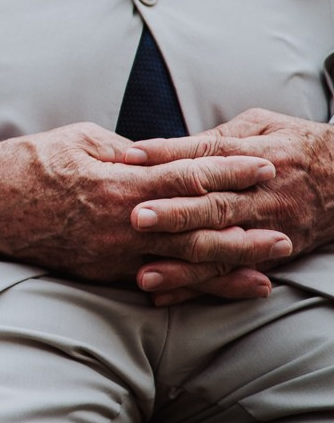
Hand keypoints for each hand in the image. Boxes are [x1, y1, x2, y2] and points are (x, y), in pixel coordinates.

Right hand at [0, 122, 288, 285]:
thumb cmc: (28, 163)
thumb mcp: (78, 140)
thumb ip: (124, 152)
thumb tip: (159, 158)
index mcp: (113, 180)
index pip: (183, 175)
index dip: (226, 171)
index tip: (261, 166)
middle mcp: (117, 221)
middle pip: (192, 225)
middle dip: (242, 225)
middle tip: (284, 226)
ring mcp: (110, 252)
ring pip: (180, 260)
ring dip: (228, 263)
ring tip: (268, 264)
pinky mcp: (100, 271)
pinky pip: (155, 279)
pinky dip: (192, 284)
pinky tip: (221, 287)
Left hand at [123, 110, 333, 303]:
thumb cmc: (292, 144)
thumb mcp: (259, 126)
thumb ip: (211, 139)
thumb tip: (153, 148)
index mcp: (255, 158)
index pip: (207, 158)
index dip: (168, 158)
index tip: (129, 160)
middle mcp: (261, 197)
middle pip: (214, 207)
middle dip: (174, 214)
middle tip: (135, 218)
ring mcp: (268, 230)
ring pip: (222, 249)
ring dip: (183, 264)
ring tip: (144, 272)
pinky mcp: (271, 255)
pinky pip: (233, 275)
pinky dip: (200, 287)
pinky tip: (167, 295)